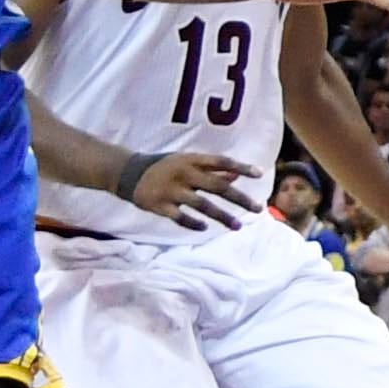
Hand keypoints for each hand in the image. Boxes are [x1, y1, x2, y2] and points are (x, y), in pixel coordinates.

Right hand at [124, 147, 254, 230]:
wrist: (129, 172)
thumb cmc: (165, 167)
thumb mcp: (187, 162)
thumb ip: (212, 168)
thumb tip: (238, 173)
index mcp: (192, 160)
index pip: (221, 162)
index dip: (241, 167)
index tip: (259, 174)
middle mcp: (184, 174)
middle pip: (217, 186)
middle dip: (240, 198)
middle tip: (257, 208)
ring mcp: (172, 190)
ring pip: (202, 205)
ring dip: (222, 216)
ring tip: (237, 226)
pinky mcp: (160, 205)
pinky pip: (180, 217)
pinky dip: (193, 223)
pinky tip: (204, 228)